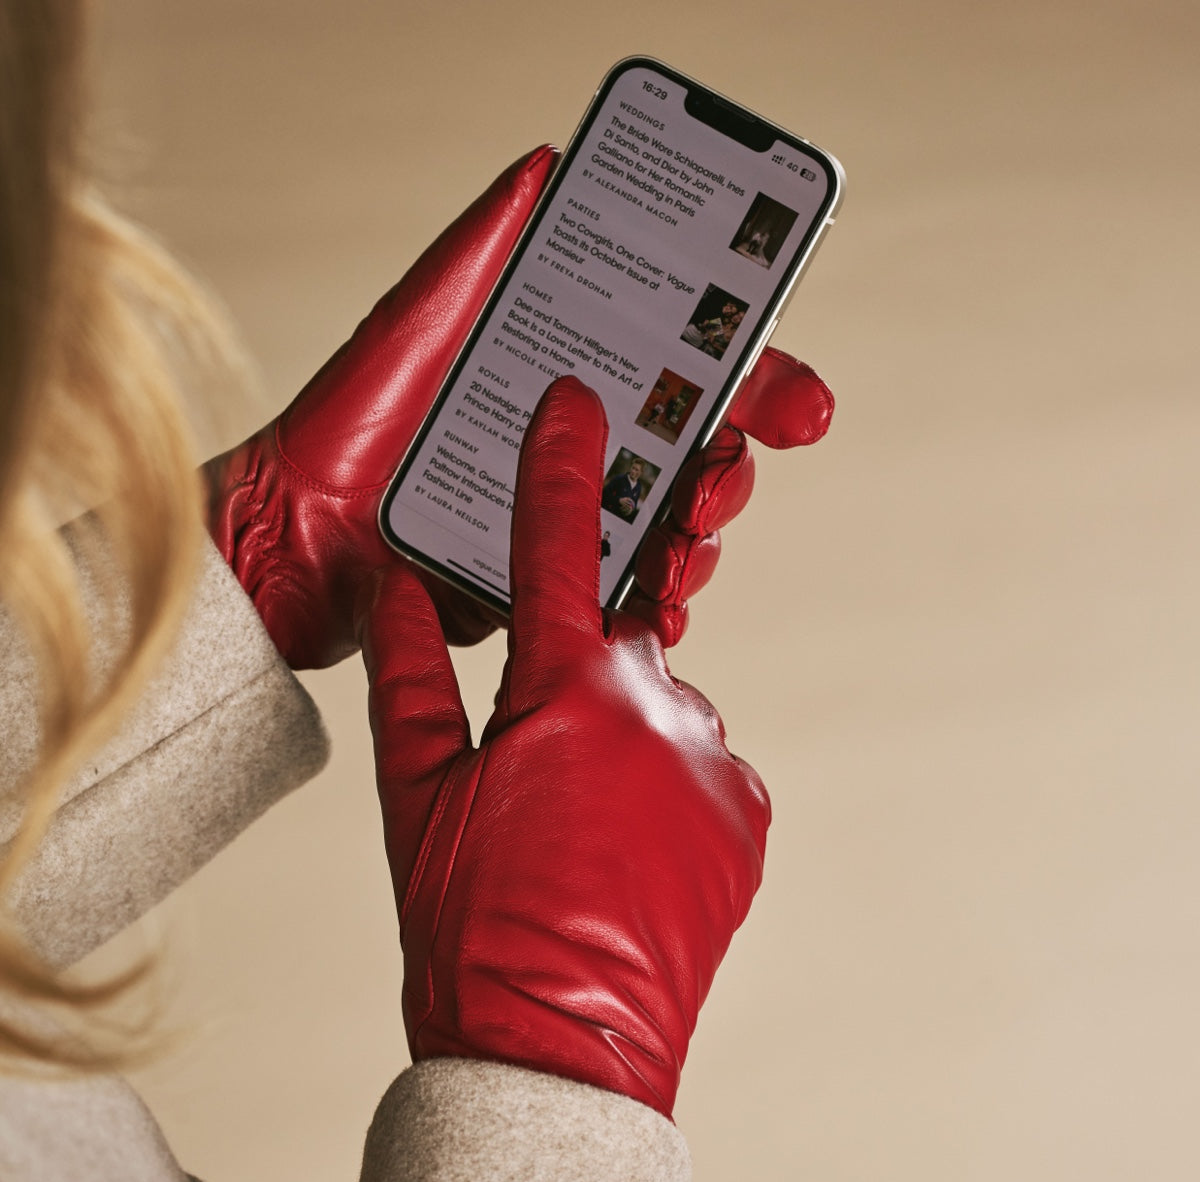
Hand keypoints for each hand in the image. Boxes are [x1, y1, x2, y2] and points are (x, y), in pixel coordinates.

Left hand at [205, 145, 832, 668]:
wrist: (288, 545)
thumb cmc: (341, 432)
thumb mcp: (413, 330)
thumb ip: (476, 256)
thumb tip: (543, 170)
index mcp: (558, 388)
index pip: (682, 375)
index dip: (755, 383)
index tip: (798, 402)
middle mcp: (573, 456)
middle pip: (694, 459)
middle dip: (730, 470)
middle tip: (720, 472)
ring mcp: (564, 527)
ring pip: (670, 534)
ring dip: (700, 540)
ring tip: (683, 540)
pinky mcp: (544, 593)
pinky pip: (621, 602)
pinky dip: (654, 605)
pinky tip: (656, 600)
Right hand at [359, 378, 768, 1118]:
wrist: (560, 1049)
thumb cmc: (476, 926)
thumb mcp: (417, 794)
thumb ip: (411, 674)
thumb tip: (402, 592)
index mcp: (565, 690)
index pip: (557, 547)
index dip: (562, 463)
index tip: (577, 402)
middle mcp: (657, 705)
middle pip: (618, 636)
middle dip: (577, 671)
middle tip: (542, 752)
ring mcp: (714, 756)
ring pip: (660, 706)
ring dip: (621, 737)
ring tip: (581, 826)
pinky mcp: (748, 808)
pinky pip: (703, 761)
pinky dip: (665, 780)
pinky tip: (628, 843)